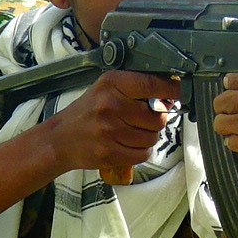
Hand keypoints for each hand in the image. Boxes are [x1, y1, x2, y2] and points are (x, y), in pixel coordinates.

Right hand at [44, 70, 181, 174]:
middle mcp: (110, 105)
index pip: (151, 84)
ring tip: (131, 133)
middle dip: (156, 120)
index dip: (171, 91)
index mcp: (111, 84)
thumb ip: (135, 88)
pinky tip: (127, 145)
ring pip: (152, 137)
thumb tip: (169, 94)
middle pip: (157, 117)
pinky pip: (142, 154)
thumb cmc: (87, 113)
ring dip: (148, 137)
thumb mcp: (106, 89)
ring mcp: (108, 130)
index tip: (177, 93)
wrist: (60, 139)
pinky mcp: (108, 152)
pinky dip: (140, 152)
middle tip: (144, 120)